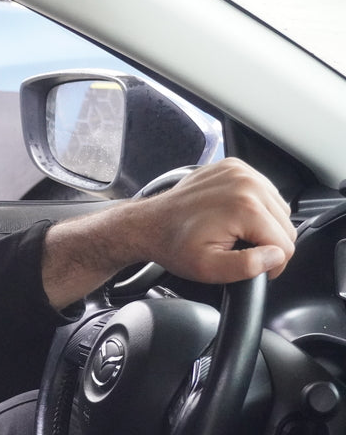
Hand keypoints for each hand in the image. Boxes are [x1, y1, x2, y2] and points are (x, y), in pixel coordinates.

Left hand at [134, 159, 295, 283]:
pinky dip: (256, 207)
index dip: (273, 263)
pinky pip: (264, 192)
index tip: (256, 267)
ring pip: (278, 208)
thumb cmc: (173, 244)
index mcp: (245, 207)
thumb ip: (247, 266)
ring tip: (235, 233)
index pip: (285, 244)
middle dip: (269, 243)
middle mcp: (246, 183)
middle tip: (241, 251)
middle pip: (285, 224)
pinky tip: (234, 217)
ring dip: (264, 224)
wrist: (149, 223)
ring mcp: (240, 171)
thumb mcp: (209, 268)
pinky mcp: (235, 167)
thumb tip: (274, 257)